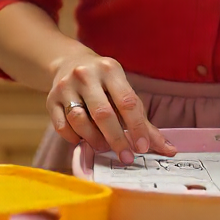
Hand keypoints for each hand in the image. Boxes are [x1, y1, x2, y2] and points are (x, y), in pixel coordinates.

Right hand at [47, 50, 176, 164]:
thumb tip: (169, 150)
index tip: (143, 147)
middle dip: (117, 139)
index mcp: (110, 69)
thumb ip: (144, 122)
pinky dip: (74, 138)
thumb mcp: (124, 91)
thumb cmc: (104, 83)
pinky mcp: (50, 100)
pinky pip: (61, 126)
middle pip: (103, 113)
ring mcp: (65, 86)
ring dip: (94, 139)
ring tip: (104, 147)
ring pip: (79, 120)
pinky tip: (84, 140)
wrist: (68, 62)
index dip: (136, 127)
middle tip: (126, 157)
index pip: (126, 101)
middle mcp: (86, 75)